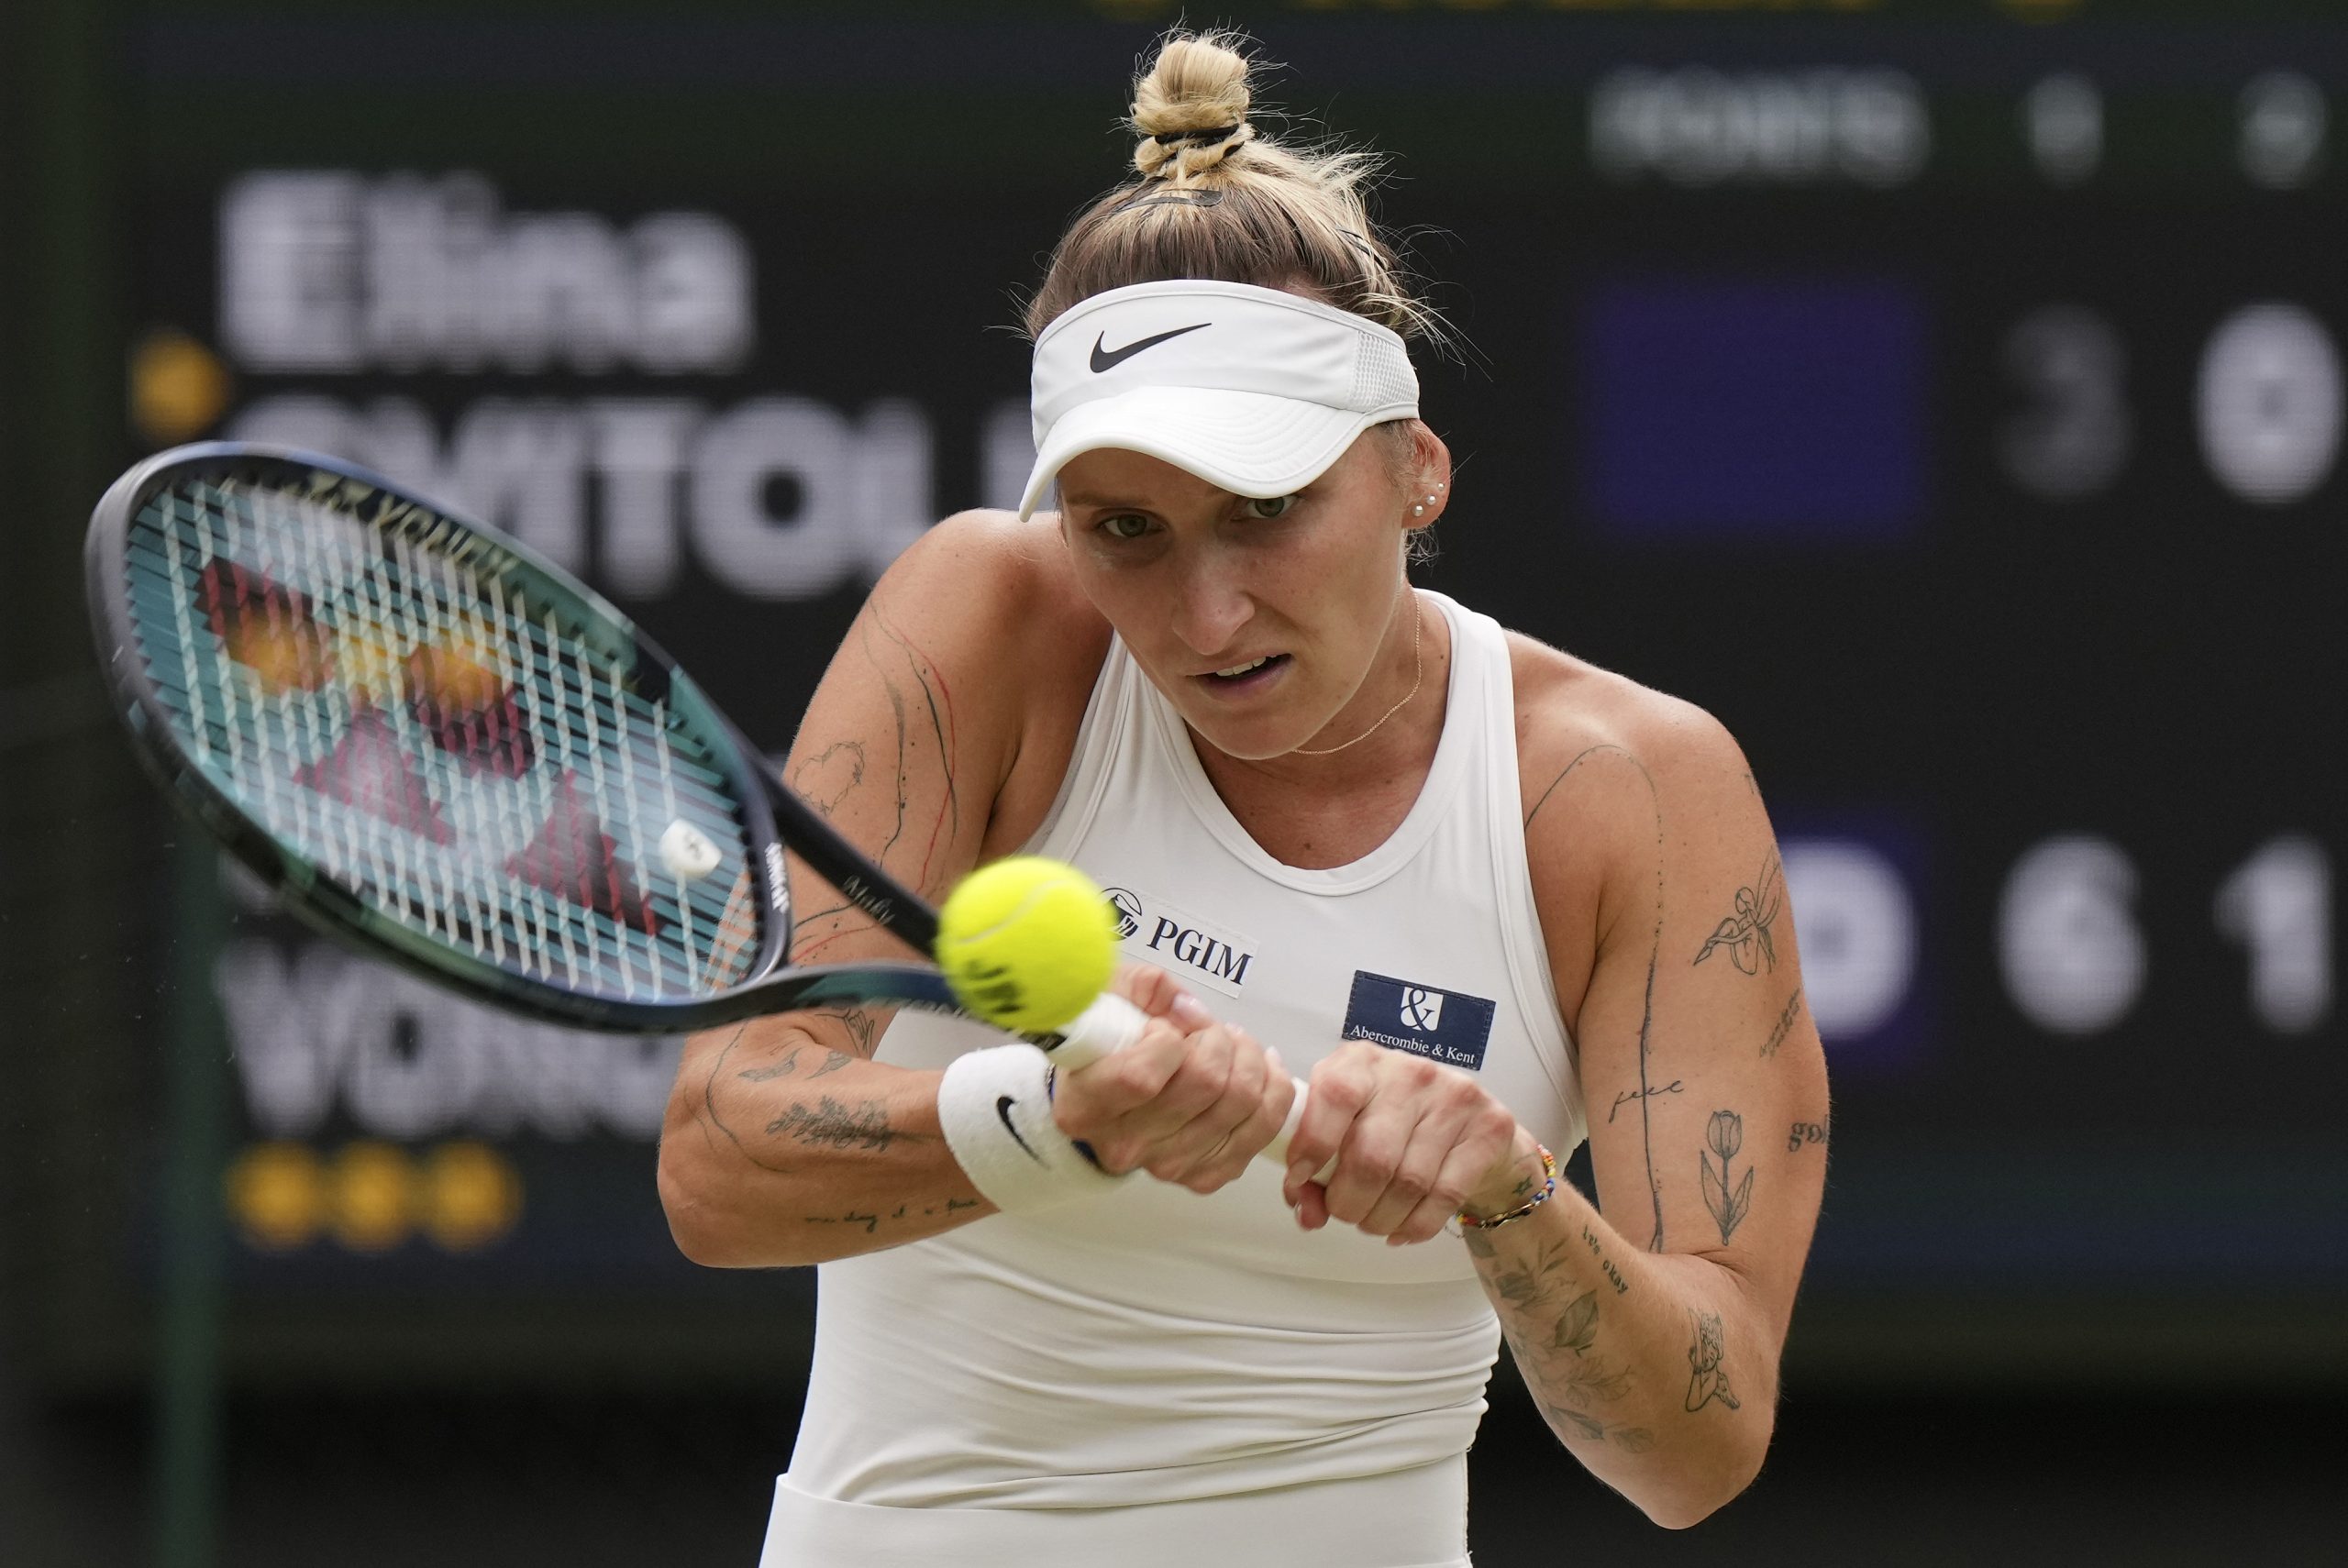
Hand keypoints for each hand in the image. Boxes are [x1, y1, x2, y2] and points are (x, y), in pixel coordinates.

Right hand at [1049, 966, 1297, 1194]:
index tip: (1162, 1027)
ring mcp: (1170, 1165)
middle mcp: (1127, 1145)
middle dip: (1218, 1039)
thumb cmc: (1105, 1050)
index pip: (1141, 1078)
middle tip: (1208, 1029)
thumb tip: (1187, 1007)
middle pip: (1206, 1084)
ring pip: (1243, 1101)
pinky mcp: (1207, 1174)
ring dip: (1249, 1058)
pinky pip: (1264, 1126)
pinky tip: (1258, 1066)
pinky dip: (1273, 1087)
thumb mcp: (1107, 1002)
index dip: (1166, 1040)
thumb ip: (1142, 990)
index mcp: (1088, 1106)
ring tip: (1232, 1043)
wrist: (1105, 1105)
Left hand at [1280, 1041, 1527, 1244]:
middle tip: (1345, 1214)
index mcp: (1362, 1062)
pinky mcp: (1488, 1128)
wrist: (1470, 1124)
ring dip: (1380, 1219)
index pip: (1335, 1095)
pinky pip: (1444, 1197)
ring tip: (1372, 1223)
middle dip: (1347, 1202)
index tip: (1300, 1180)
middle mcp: (1410, 1072)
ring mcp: (1453, 1097)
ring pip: (1407, 1183)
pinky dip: (1415, 1226)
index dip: (1312, 1145)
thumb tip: (1307, 1213)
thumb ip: (1314, 1170)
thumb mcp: (1345, 1131)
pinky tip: (1403, 1229)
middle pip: (1371, 1156)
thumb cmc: (1393, 1127)